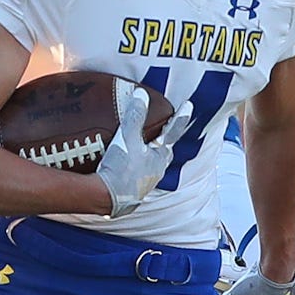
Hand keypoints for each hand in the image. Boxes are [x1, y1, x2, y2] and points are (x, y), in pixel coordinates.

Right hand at [95, 87, 190, 216]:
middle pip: (163, 152)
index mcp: (159, 158)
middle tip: (163, 131)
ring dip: (147, 156)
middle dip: (164, 141)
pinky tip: (122, 166)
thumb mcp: (127, 137)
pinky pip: (134, 176)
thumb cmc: (121, 169)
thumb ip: (135, 115)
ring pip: (149, 166)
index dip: (180, 118)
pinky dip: (132, 168)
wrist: (105, 199)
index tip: (188, 105)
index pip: (173, 133)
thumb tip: (141, 94)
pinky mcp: (129, 192)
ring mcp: (143, 184)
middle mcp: (155, 173)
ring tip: (140, 148)